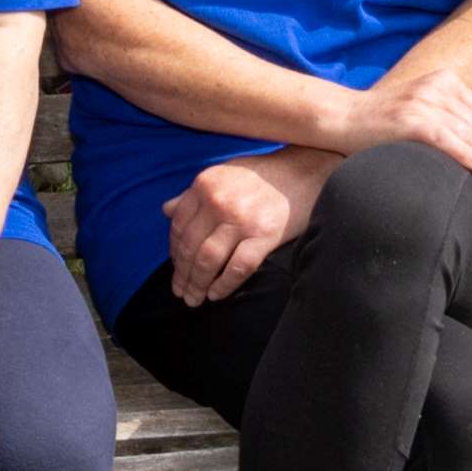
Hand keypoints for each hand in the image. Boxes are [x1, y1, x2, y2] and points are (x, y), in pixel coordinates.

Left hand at [167, 151, 337, 303]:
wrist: (305, 171)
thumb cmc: (263, 174)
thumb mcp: (223, 174)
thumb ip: (194, 193)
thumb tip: (166, 210)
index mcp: (205, 184)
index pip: (179, 225)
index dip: (174, 251)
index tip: (176, 267)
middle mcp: (219, 201)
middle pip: (190, 246)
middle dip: (182, 274)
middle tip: (180, 291)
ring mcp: (242, 219)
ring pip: (208, 260)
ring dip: (197, 284)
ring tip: (194, 299)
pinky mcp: (265, 235)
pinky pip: (238, 267)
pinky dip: (224, 285)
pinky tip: (216, 295)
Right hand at [341, 63, 471, 196]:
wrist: (342, 117)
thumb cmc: (382, 122)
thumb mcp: (426, 112)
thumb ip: (460, 119)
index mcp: (445, 80)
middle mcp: (438, 86)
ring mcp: (425, 101)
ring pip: (470, 136)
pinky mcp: (413, 119)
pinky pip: (451, 141)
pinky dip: (470, 160)